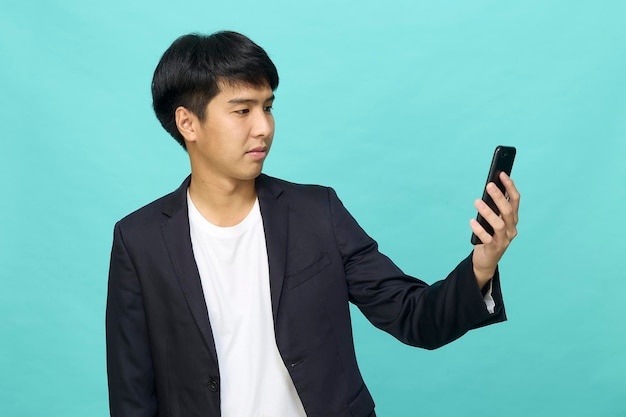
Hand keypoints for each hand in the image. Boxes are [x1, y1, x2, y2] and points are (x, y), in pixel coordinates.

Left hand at [470, 172, 519, 287]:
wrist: (486, 260)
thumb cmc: (489, 236)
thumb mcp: (493, 220)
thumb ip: (494, 208)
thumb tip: (489, 189)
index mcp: (512, 219)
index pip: (515, 200)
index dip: (509, 187)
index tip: (502, 174)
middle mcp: (511, 229)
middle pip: (507, 210)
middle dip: (499, 197)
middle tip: (488, 186)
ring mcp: (504, 240)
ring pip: (499, 224)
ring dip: (488, 212)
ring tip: (477, 202)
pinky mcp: (494, 248)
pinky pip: (487, 238)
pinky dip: (479, 229)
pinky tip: (472, 222)